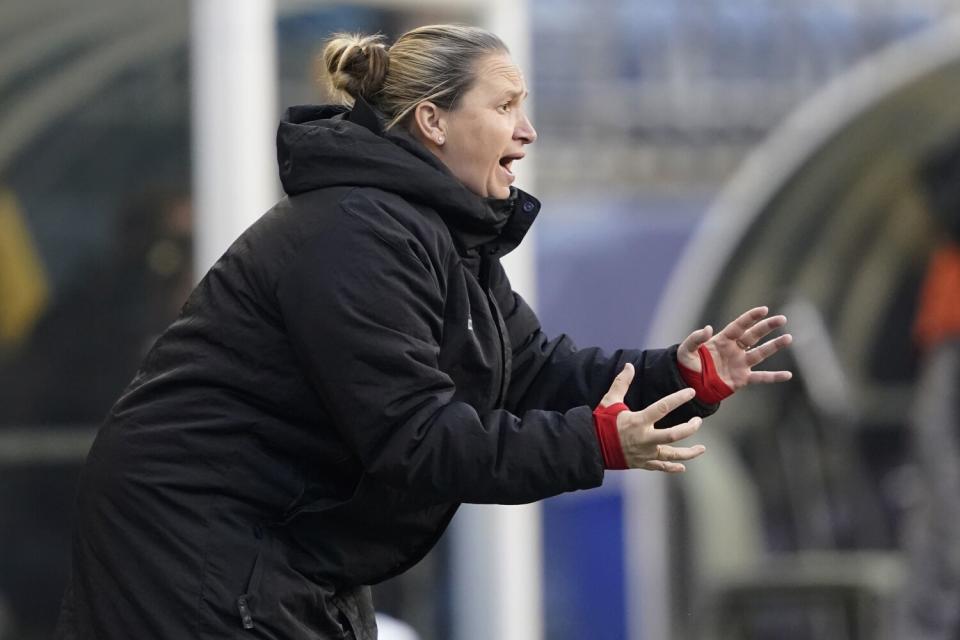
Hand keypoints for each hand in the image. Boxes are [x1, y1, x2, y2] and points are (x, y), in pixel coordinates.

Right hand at [600, 363, 705, 471]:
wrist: (590, 447)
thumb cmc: (601, 423)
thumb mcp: (610, 401)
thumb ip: (621, 383)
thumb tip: (629, 365)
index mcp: (638, 421)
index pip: (663, 407)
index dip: (678, 399)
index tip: (691, 392)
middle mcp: (644, 438)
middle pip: (674, 435)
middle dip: (689, 428)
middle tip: (698, 421)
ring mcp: (645, 453)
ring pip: (671, 454)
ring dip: (688, 452)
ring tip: (702, 448)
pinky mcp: (641, 463)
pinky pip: (660, 467)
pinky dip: (672, 467)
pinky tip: (682, 467)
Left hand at [677, 306, 792, 390]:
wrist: (690, 384)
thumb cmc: (688, 365)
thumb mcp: (686, 350)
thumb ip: (695, 338)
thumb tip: (708, 328)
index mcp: (722, 340)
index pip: (739, 326)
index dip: (751, 317)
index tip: (764, 309)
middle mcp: (734, 349)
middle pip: (754, 335)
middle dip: (767, 327)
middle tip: (782, 319)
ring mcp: (740, 364)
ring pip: (760, 353)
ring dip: (774, 346)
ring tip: (788, 338)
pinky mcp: (742, 378)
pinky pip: (761, 377)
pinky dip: (774, 377)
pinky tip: (788, 375)